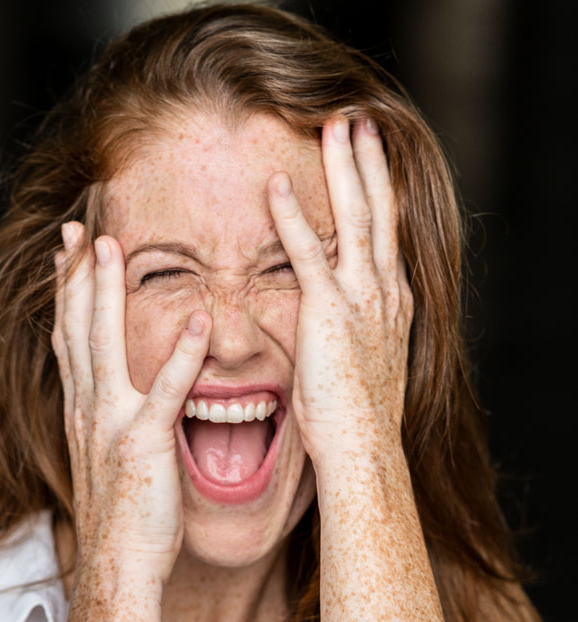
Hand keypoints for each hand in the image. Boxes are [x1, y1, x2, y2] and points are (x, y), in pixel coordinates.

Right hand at [52, 221, 210, 581]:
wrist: (119, 565)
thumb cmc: (125, 521)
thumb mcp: (112, 464)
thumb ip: (118, 426)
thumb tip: (129, 407)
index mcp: (83, 413)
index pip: (70, 341)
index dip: (69, 296)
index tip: (69, 257)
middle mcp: (89, 410)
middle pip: (78, 329)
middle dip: (76, 276)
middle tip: (78, 230)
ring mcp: (112, 423)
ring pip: (104, 344)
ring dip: (108, 292)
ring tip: (114, 247)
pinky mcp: (144, 443)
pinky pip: (168, 392)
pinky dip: (183, 355)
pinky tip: (198, 320)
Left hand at [267, 115, 413, 468]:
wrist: (363, 449)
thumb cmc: (359, 421)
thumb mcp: (367, 367)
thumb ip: (355, 335)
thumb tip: (340, 331)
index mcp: (393, 305)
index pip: (388, 236)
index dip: (382, 195)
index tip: (373, 161)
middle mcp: (385, 293)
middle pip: (381, 213)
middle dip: (370, 164)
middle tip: (360, 123)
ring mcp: (361, 299)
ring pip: (356, 218)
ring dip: (344, 168)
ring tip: (335, 125)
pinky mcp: (329, 312)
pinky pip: (307, 253)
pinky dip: (292, 216)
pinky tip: (278, 184)